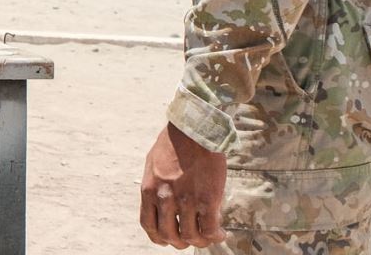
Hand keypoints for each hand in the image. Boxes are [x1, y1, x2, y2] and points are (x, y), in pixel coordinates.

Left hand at [139, 123, 227, 248]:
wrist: (194, 129)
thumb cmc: (174, 143)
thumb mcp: (154, 165)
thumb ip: (157, 187)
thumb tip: (164, 204)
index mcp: (149, 190)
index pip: (149, 225)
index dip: (159, 237)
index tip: (168, 238)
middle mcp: (165, 198)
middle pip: (169, 235)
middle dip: (180, 242)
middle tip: (191, 238)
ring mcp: (186, 200)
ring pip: (191, 236)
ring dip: (200, 241)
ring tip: (208, 235)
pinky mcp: (207, 199)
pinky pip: (210, 229)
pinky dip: (215, 236)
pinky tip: (220, 232)